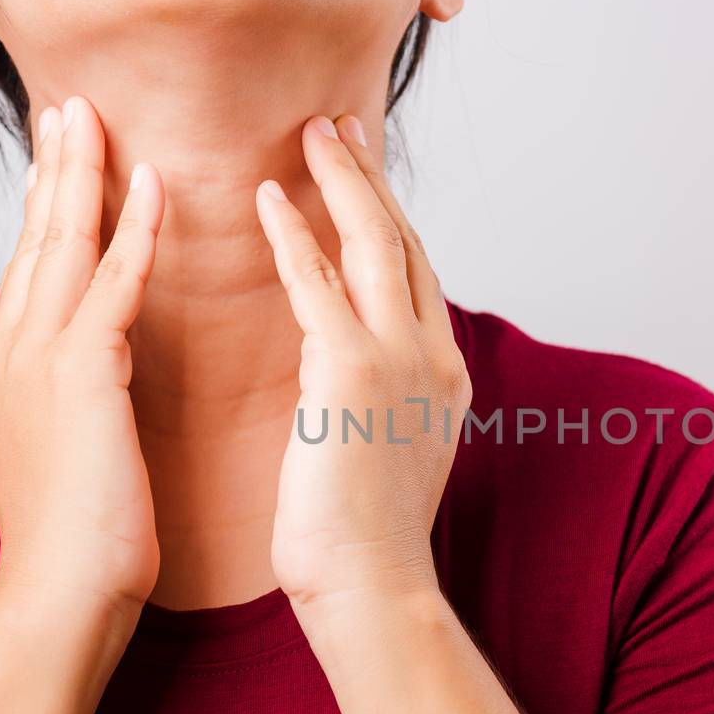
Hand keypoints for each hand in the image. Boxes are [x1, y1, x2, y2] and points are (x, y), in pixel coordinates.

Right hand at [0, 96, 165, 617]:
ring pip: (60, 247)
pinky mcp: (79, 375)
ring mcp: (35, 362)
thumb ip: (73, 403)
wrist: (61, 598)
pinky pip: (110, 285)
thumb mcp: (64, 457)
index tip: (55, 165)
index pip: (28, 276)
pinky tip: (152, 186)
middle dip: (50, 173)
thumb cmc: (80, 544)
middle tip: (65, 111)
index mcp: (4, 376)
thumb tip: (98, 376)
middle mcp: (8, 357)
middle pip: (32, 243)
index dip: (43, 215)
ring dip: (80, 176)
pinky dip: (132, 231)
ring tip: (90, 118)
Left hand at [256, 115, 470, 615]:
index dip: (391, 215)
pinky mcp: (351, 371)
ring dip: (343, 179)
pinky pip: (320, 282)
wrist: (373, 590)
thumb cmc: (366, 541)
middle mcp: (434, 354)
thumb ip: (385, 402)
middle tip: (342, 124)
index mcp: (443, 375)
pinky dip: (296, 234)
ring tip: (314, 133)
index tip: (365, 172)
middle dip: (373, 176)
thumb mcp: (391, 454)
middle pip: (405, 240)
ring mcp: (401, 359)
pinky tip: (270, 198)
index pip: (417, 273)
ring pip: (376, 242)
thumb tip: (355, 380)